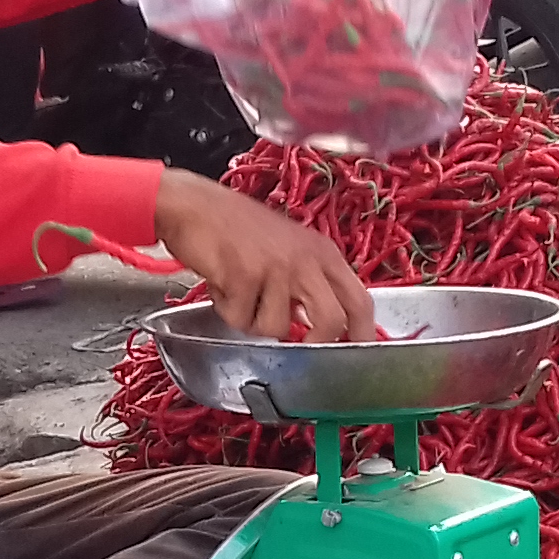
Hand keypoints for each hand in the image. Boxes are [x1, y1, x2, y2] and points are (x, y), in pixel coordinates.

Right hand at [153, 169, 375, 342]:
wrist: (195, 206)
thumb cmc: (238, 229)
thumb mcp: (290, 250)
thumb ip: (310, 284)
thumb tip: (323, 328)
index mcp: (322, 253)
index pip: (359, 300)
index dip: (363, 333)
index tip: (357, 353)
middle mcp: (306, 260)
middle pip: (332, 321)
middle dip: (314, 343)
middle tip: (295, 349)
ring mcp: (277, 268)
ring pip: (276, 328)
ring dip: (252, 320)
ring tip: (240, 293)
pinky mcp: (245, 276)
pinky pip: (240, 319)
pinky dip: (227, 310)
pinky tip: (222, 285)